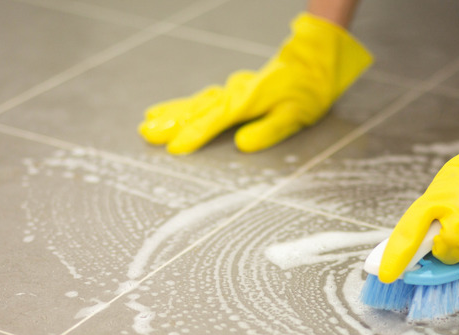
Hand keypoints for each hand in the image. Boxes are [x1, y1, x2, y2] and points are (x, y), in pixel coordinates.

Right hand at [138, 13, 371, 153]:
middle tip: (145, 133)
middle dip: (171, 122)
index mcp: (248, 101)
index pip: (216, 120)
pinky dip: (184, 105)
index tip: (174, 148)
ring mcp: (233, 89)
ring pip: (196, 102)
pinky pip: (203, 98)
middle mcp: (235, 93)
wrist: (312, 62)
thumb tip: (242, 145)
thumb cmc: (307, 92)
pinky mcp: (234, 89)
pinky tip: (171, 111)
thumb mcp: (295, 115)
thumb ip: (268, 130)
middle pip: (197, 109)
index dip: (195, 134)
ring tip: (148, 122)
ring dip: (172, 113)